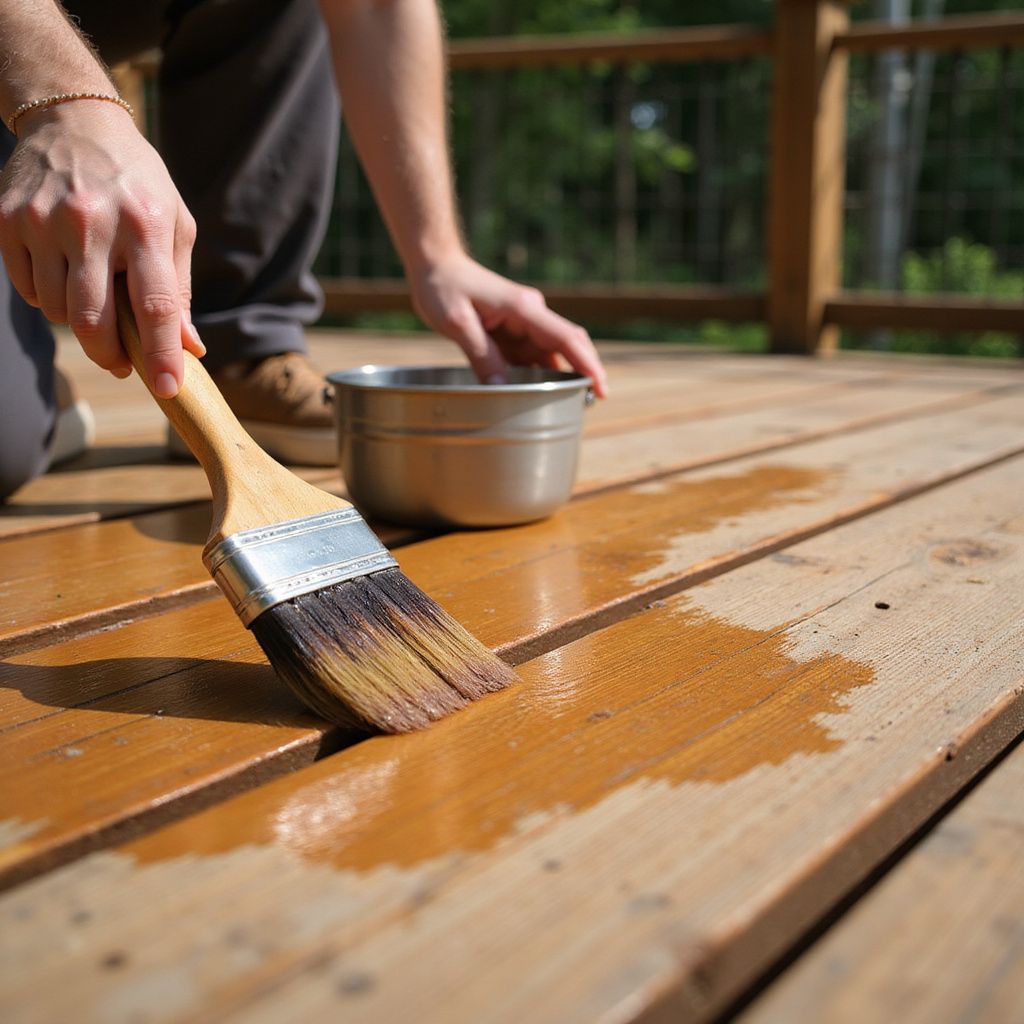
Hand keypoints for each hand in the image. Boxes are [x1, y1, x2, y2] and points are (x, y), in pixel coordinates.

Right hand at [0, 101, 203, 396]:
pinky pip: (28, 290)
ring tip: (95, 299)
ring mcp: (43, 221)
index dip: (162, 354)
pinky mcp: (7, 220)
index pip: (155, 306)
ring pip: (58, 311)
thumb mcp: (175, 224)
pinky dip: (49, 299)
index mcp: (144, 225)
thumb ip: (179, 288)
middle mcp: (91, 222)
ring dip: (80, 324)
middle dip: (110, 355)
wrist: (73, 119)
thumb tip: (189, 347)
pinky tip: (65, 276)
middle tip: (122, 363)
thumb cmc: (137, 182)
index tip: (168, 389)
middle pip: (93, 321)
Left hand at [409, 253, 608, 397]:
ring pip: (549, 354)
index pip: (567, 338)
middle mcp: (531, 314)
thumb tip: (502, 389)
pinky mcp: (511, 330)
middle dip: (583, 373)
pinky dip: (534, 374)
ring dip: (556, 378)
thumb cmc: (443, 287)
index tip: (602, 388)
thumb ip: (482, 355)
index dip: (588, 364)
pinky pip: (529, 356)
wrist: (435, 263)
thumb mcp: (458, 324)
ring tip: (562, 406)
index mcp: (524, 309)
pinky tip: (533, 394)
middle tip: (591, 402)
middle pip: (568, 346)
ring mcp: (522, 322)